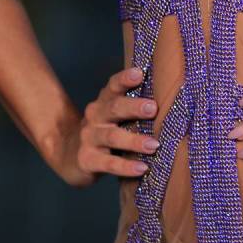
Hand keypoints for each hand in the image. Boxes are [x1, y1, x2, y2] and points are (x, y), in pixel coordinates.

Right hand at [46, 65, 161, 186]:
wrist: (70, 156)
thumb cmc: (104, 132)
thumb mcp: (114, 117)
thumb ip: (134, 109)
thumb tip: (172, 102)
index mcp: (104, 102)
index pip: (113, 86)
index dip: (125, 79)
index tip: (139, 73)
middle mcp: (95, 116)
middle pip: (114, 108)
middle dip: (133, 107)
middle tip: (153, 108)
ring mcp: (89, 138)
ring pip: (112, 136)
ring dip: (134, 141)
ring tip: (154, 145)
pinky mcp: (87, 160)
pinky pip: (108, 163)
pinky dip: (125, 166)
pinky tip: (141, 168)